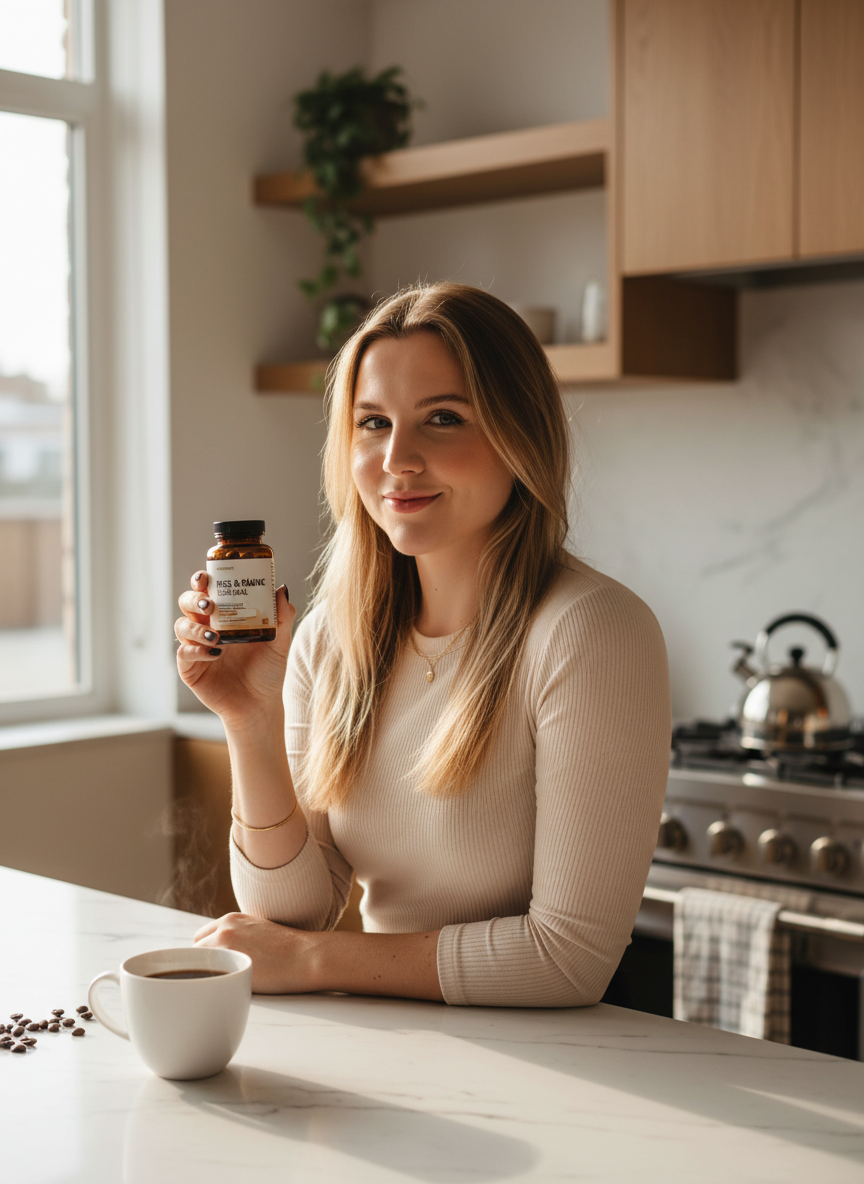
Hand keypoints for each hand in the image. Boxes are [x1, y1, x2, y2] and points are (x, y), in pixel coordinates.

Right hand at [175, 572, 294, 725]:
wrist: (260, 704)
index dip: (201, 580)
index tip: (205, 577)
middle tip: (209, 605)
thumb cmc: (268, 671)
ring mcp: (197, 647)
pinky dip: (195, 650)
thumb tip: (282, 589)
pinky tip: (213, 653)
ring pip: (181, 626)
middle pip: (187, 603)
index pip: (207, 591)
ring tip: (216, 636)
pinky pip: (184, 653)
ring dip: (195, 627)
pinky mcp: (190, 668)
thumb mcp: (279, 642)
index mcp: (225, 616)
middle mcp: (207, 627)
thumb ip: (282, 617)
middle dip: (194, 600)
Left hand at [192, 912, 319, 993]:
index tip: (216, 966)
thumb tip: (223, 955)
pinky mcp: (230, 964)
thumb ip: (237, 938)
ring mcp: (224, 946)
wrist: (307, 957)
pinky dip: (211, 985)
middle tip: (218, 979)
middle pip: (195, 950)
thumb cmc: (288, 951)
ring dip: (205, 975)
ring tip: (223, 986)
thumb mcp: (257, 932)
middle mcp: (223, 928)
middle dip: (202, 963)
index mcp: (230, 919)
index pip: (201, 937)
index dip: (206, 953)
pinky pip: (207, 978)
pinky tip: (225, 991)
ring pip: (198, 965)